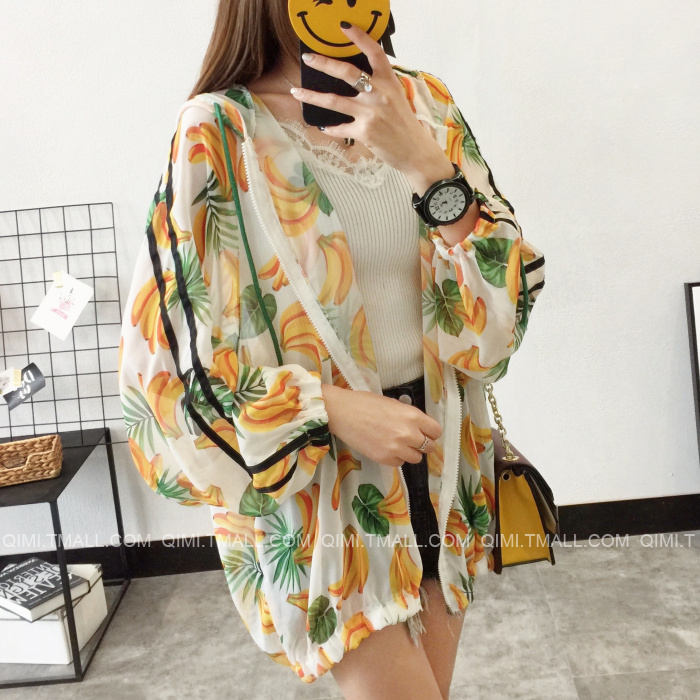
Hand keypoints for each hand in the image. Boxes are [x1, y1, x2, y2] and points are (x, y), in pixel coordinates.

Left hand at [289, 23, 454, 196]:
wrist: (414, 151)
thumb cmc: (404, 124)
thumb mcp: (396, 97)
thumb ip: (379, 86)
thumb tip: (357, 78)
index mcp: (389, 82)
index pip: (374, 53)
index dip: (359, 38)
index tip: (344, 27)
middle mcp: (379, 94)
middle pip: (347, 73)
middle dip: (324, 63)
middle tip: (309, 59)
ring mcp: (370, 113)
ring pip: (333, 101)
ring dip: (312, 96)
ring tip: (297, 92)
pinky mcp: (363, 132)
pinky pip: (340, 127)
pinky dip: (330, 128)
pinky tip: (324, 126)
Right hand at [321, 383, 442, 468]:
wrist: (343, 413)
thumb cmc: (366, 403)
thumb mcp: (394, 404)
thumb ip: (409, 417)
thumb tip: (419, 427)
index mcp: (413, 416)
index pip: (436, 431)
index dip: (431, 432)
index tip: (426, 433)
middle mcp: (409, 433)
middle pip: (429, 447)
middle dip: (423, 444)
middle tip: (412, 440)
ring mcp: (397, 448)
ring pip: (416, 458)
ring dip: (410, 452)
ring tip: (398, 445)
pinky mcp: (385, 459)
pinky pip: (400, 463)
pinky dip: (396, 458)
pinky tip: (386, 448)